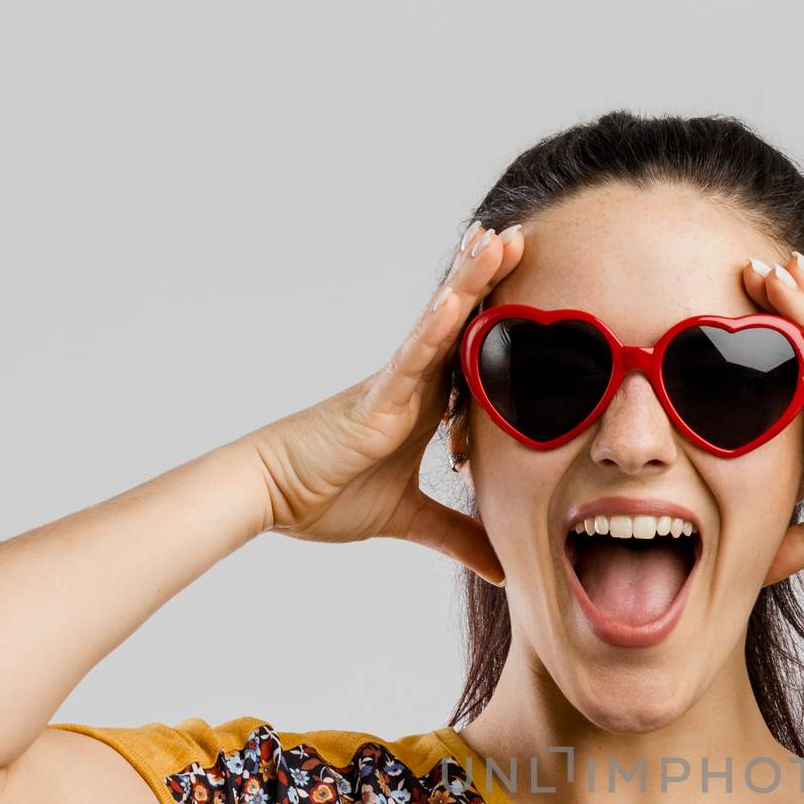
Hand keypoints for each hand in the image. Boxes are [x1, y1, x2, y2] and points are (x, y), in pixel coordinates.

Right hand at [244, 221, 526, 583]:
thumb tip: (501, 567)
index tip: (529, 290)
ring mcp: (394, 385)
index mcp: (421, 405)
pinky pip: (411, 355)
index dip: (496, 321)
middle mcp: (410, 384)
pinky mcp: (376, 398)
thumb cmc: (327, 496)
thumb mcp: (410, 521)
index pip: (469, 354)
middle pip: (460, 323)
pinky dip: (436, 326)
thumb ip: (457, 536)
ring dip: (471, 281)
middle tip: (524, 237)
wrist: (273, 495)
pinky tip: (459, 295)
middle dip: (490, 280)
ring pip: (440, 324)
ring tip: (501, 240)